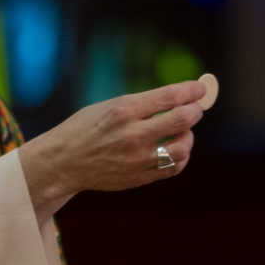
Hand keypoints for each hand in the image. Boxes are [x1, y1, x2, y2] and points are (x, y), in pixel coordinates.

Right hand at [19, 80, 205, 223]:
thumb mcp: (108, 107)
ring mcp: (138, 158)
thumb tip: (177, 98)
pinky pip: (174, 166)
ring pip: (183, 146)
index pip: (169, 97)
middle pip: (182, 119)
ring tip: (183, 130)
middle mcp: (132, 134)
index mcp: (123, 110)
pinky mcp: (140, 176)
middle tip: (196, 108)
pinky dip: (181, 156)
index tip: (200, 88)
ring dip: (188, 135)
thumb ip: (141, 104)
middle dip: (195, 110)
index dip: (191, 90)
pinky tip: (175, 149)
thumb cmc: (85, 129)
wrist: (64, 162)